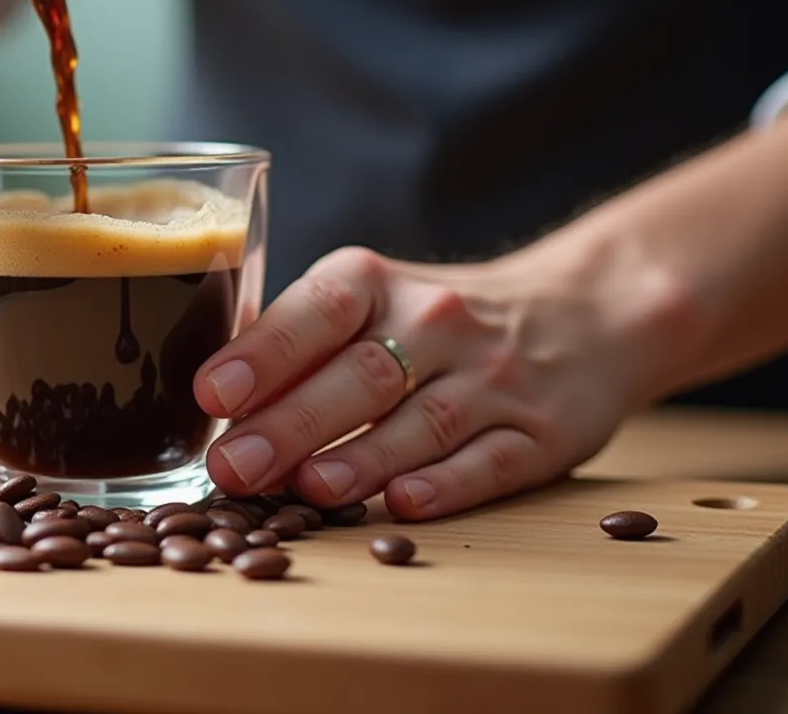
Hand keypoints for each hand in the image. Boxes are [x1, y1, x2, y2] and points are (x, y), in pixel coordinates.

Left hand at [192, 242, 699, 519]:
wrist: (581, 315)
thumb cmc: (434, 320)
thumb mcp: (367, 302)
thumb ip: (293, 342)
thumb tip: (206, 401)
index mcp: (375, 284)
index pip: (316, 310)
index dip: (264, 353)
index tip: (212, 393)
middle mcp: (436, 322)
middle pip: (359, 376)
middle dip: (291, 423)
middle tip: (234, 468)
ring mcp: (492, 378)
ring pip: (421, 421)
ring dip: (361, 457)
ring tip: (306, 489)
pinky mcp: (540, 432)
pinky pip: (489, 460)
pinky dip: (446, 483)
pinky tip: (403, 503)